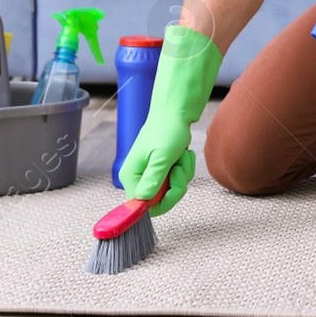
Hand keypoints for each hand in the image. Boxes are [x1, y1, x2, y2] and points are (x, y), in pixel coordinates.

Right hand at [117, 24, 220, 215]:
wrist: (176, 110)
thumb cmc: (167, 130)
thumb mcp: (161, 157)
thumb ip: (153, 181)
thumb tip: (142, 200)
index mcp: (130, 176)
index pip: (142, 206)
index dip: (161, 201)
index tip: (173, 187)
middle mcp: (138, 177)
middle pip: (160, 199)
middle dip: (175, 184)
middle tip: (178, 168)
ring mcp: (151, 172)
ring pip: (172, 189)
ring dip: (182, 173)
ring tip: (180, 156)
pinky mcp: (163, 168)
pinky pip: (178, 179)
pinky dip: (185, 167)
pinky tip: (183, 153)